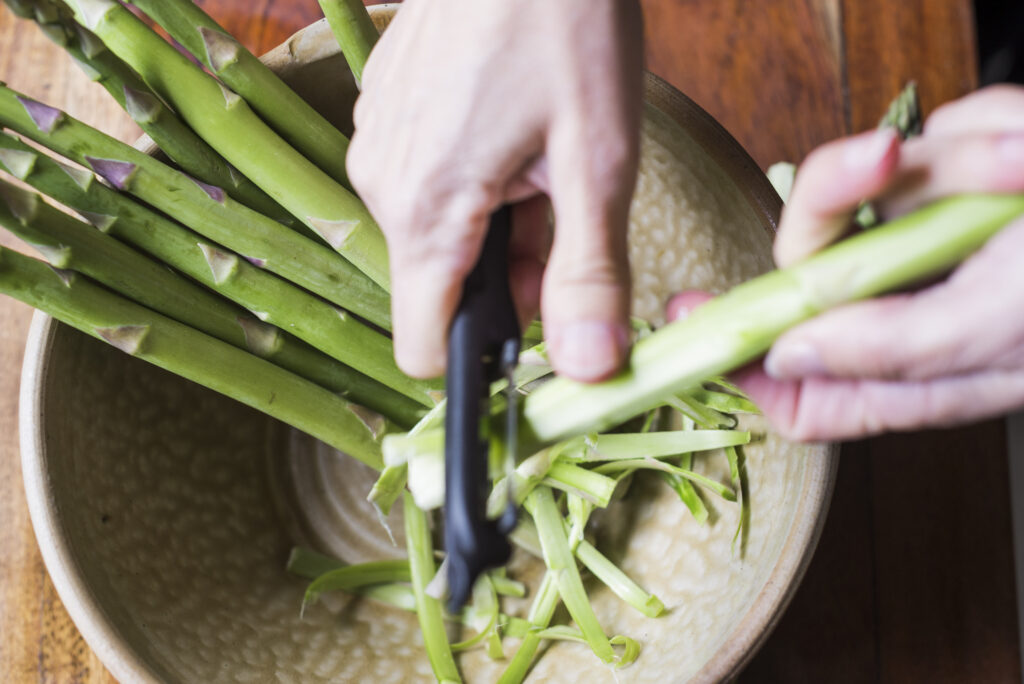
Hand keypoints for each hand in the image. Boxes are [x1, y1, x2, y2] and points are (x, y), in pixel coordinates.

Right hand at [348, 0, 642, 380]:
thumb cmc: (565, 25)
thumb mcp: (596, 161)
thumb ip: (587, 275)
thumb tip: (588, 370)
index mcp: (429, 210)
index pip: (425, 347)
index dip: (485, 355)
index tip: (541, 328)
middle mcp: (384, 185)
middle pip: (444, 289)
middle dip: (510, 276)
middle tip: (566, 211)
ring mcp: (379, 144)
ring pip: (441, 236)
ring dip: (498, 226)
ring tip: (544, 160)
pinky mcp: (387, 115)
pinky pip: (430, 184)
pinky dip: (477, 182)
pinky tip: (514, 129)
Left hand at [669, 85, 1023, 441]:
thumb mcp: (999, 330)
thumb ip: (891, 351)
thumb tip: (788, 354)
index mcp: (916, 373)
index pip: (804, 393)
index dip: (742, 365)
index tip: (690, 320)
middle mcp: (907, 310)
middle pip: (804, 272)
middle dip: (831, 202)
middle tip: (877, 154)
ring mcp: (926, 242)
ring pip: (853, 194)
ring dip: (930, 162)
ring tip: (1016, 156)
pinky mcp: (950, 182)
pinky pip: (917, 146)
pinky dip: (973, 135)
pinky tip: (1021, 148)